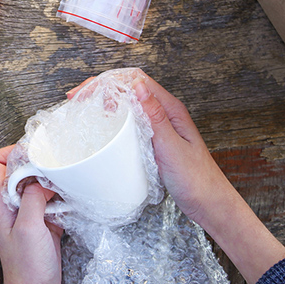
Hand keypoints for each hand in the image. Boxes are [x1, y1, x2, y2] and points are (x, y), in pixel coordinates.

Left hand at [0, 146, 63, 283]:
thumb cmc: (27, 268)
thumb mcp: (29, 227)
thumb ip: (33, 197)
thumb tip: (41, 177)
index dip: (12, 152)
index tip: (36, 154)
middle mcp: (11, 205)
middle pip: (19, 170)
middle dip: (38, 163)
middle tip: (57, 165)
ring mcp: (27, 214)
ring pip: (38, 184)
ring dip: (53, 180)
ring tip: (67, 180)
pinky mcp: (44, 224)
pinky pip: (52, 201)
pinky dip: (62, 197)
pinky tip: (73, 199)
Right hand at [70, 71, 284, 283]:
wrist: (209, 203)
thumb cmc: (196, 179)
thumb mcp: (171, 147)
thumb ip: (155, 116)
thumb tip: (138, 86)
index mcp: (171, 109)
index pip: (135, 80)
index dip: (107, 81)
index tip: (84, 92)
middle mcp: (165, 113)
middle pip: (129, 88)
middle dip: (100, 89)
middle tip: (75, 99)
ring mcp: (159, 126)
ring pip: (128, 104)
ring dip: (105, 102)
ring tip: (83, 109)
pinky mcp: (154, 140)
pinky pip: (131, 122)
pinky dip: (113, 119)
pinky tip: (103, 128)